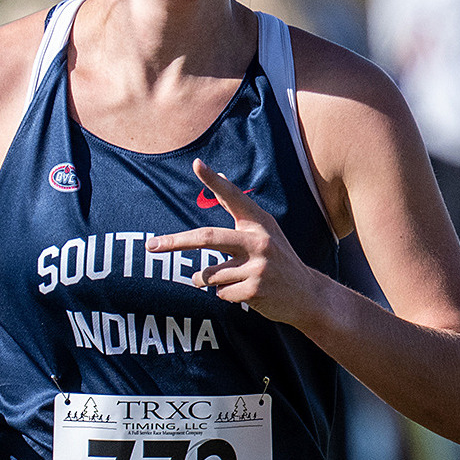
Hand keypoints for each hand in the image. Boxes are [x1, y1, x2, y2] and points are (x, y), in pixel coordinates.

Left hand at [148, 159, 322, 328]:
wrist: (308, 295)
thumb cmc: (279, 260)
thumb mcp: (265, 232)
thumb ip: (238, 210)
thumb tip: (217, 174)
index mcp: (260, 223)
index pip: (234, 197)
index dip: (215, 181)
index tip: (197, 163)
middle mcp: (260, 241)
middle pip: (208, 238)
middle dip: (175, 242)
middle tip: (151, 246)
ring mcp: (258, 266)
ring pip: (209, 274)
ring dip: (206, 280)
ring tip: (227, 280)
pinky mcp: (255, 290)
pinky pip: (220, 293)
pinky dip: (225, 295)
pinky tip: (245, 293)